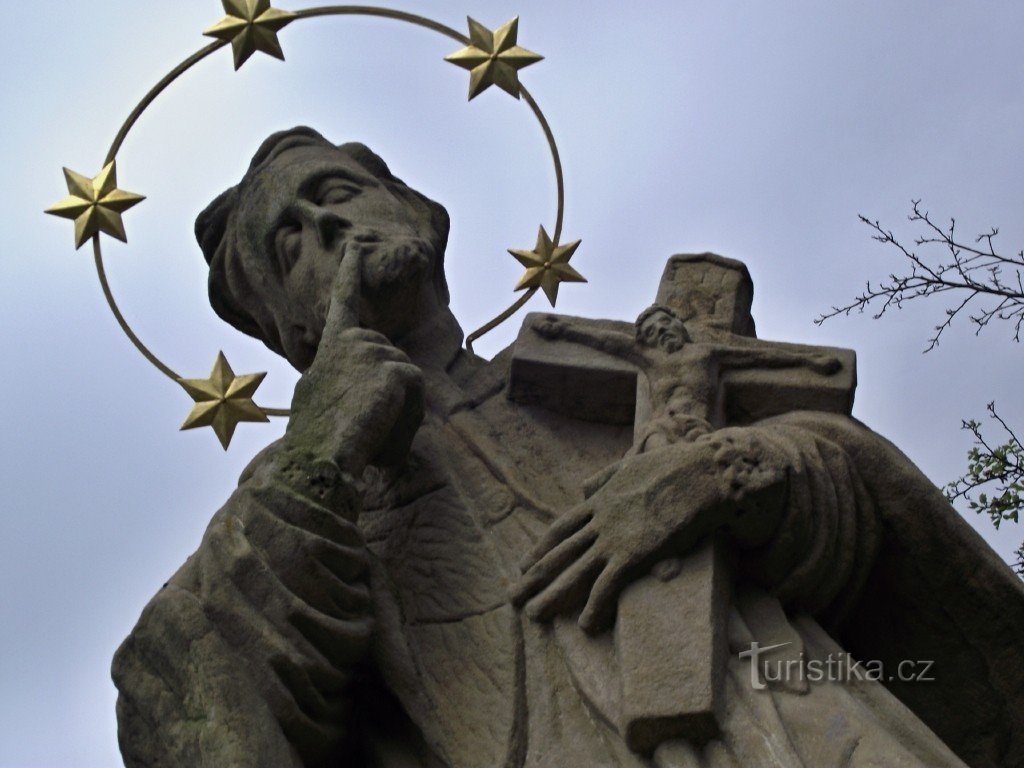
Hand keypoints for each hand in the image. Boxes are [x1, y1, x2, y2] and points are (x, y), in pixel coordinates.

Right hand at [286, 247, 423, 473]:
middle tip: (366, 423)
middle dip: (393, 395)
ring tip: (370, 428)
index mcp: (331, 347)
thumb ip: (340, 380)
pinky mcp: (392, 368)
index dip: (349, 274)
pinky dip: (409, 414)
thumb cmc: (315, 439)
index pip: (343, 302)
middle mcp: (351, 340)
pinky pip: (417, 390)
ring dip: (401, 408)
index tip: (354, 247)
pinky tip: (383, 425)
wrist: (317, 456)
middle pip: (394, 361)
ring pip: (408, 379)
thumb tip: (359, 386)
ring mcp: (371, 351)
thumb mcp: (317, 399)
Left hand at [513, 432, 785, 633]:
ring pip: (575, 572)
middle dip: (534, 578)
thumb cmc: (673, 467)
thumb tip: (582, 489)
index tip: (524, 565)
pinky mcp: (634, 554)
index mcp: (599, 501)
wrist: (699, 474)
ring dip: (552, 596)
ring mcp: (614, 538)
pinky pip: (608, 585)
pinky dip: (594, 606)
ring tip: (533, 614)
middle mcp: (600, 521)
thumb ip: (604, 477)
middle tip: (513, 597)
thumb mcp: (630, 465)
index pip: (561, 529)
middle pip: (559, 553)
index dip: (540, 549)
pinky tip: (585, 625)